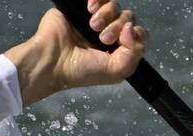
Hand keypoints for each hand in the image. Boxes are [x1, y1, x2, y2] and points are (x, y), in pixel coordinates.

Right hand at [6, 3, 148, 105]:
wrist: (53, 60)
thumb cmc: (81, 70)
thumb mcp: (116, 71)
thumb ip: (134, 53)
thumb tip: (131, 28)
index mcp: (119, 49)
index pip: (139, 33)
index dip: (135, 34)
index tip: (121, 41)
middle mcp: (109, 32)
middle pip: (129, 17)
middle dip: (117, 26)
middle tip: (103, 38)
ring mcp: (96, 18)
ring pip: (116, 6)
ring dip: (107, 14)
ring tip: (92, 25)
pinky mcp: (82, 7)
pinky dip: (99, 0)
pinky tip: (90, 9)